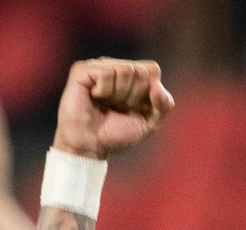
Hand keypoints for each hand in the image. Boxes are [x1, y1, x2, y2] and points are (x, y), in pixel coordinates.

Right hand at [53, 59, 172, 160]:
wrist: (91, 147)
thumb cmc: (117, 135)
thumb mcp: (150, 122)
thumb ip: (164, 104)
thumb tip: (156, 84)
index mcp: (132, 76)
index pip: (153, 69)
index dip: (149, 92)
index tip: (136, 108)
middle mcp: (115, 67)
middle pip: (140, 70)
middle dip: (134, 96)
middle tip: (118, 108)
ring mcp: (98, 67)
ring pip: (125, 69)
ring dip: (119, 95)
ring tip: (106, 104)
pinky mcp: (82, 70)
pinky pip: (106, 72)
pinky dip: (105, 91)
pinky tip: (95, 97)